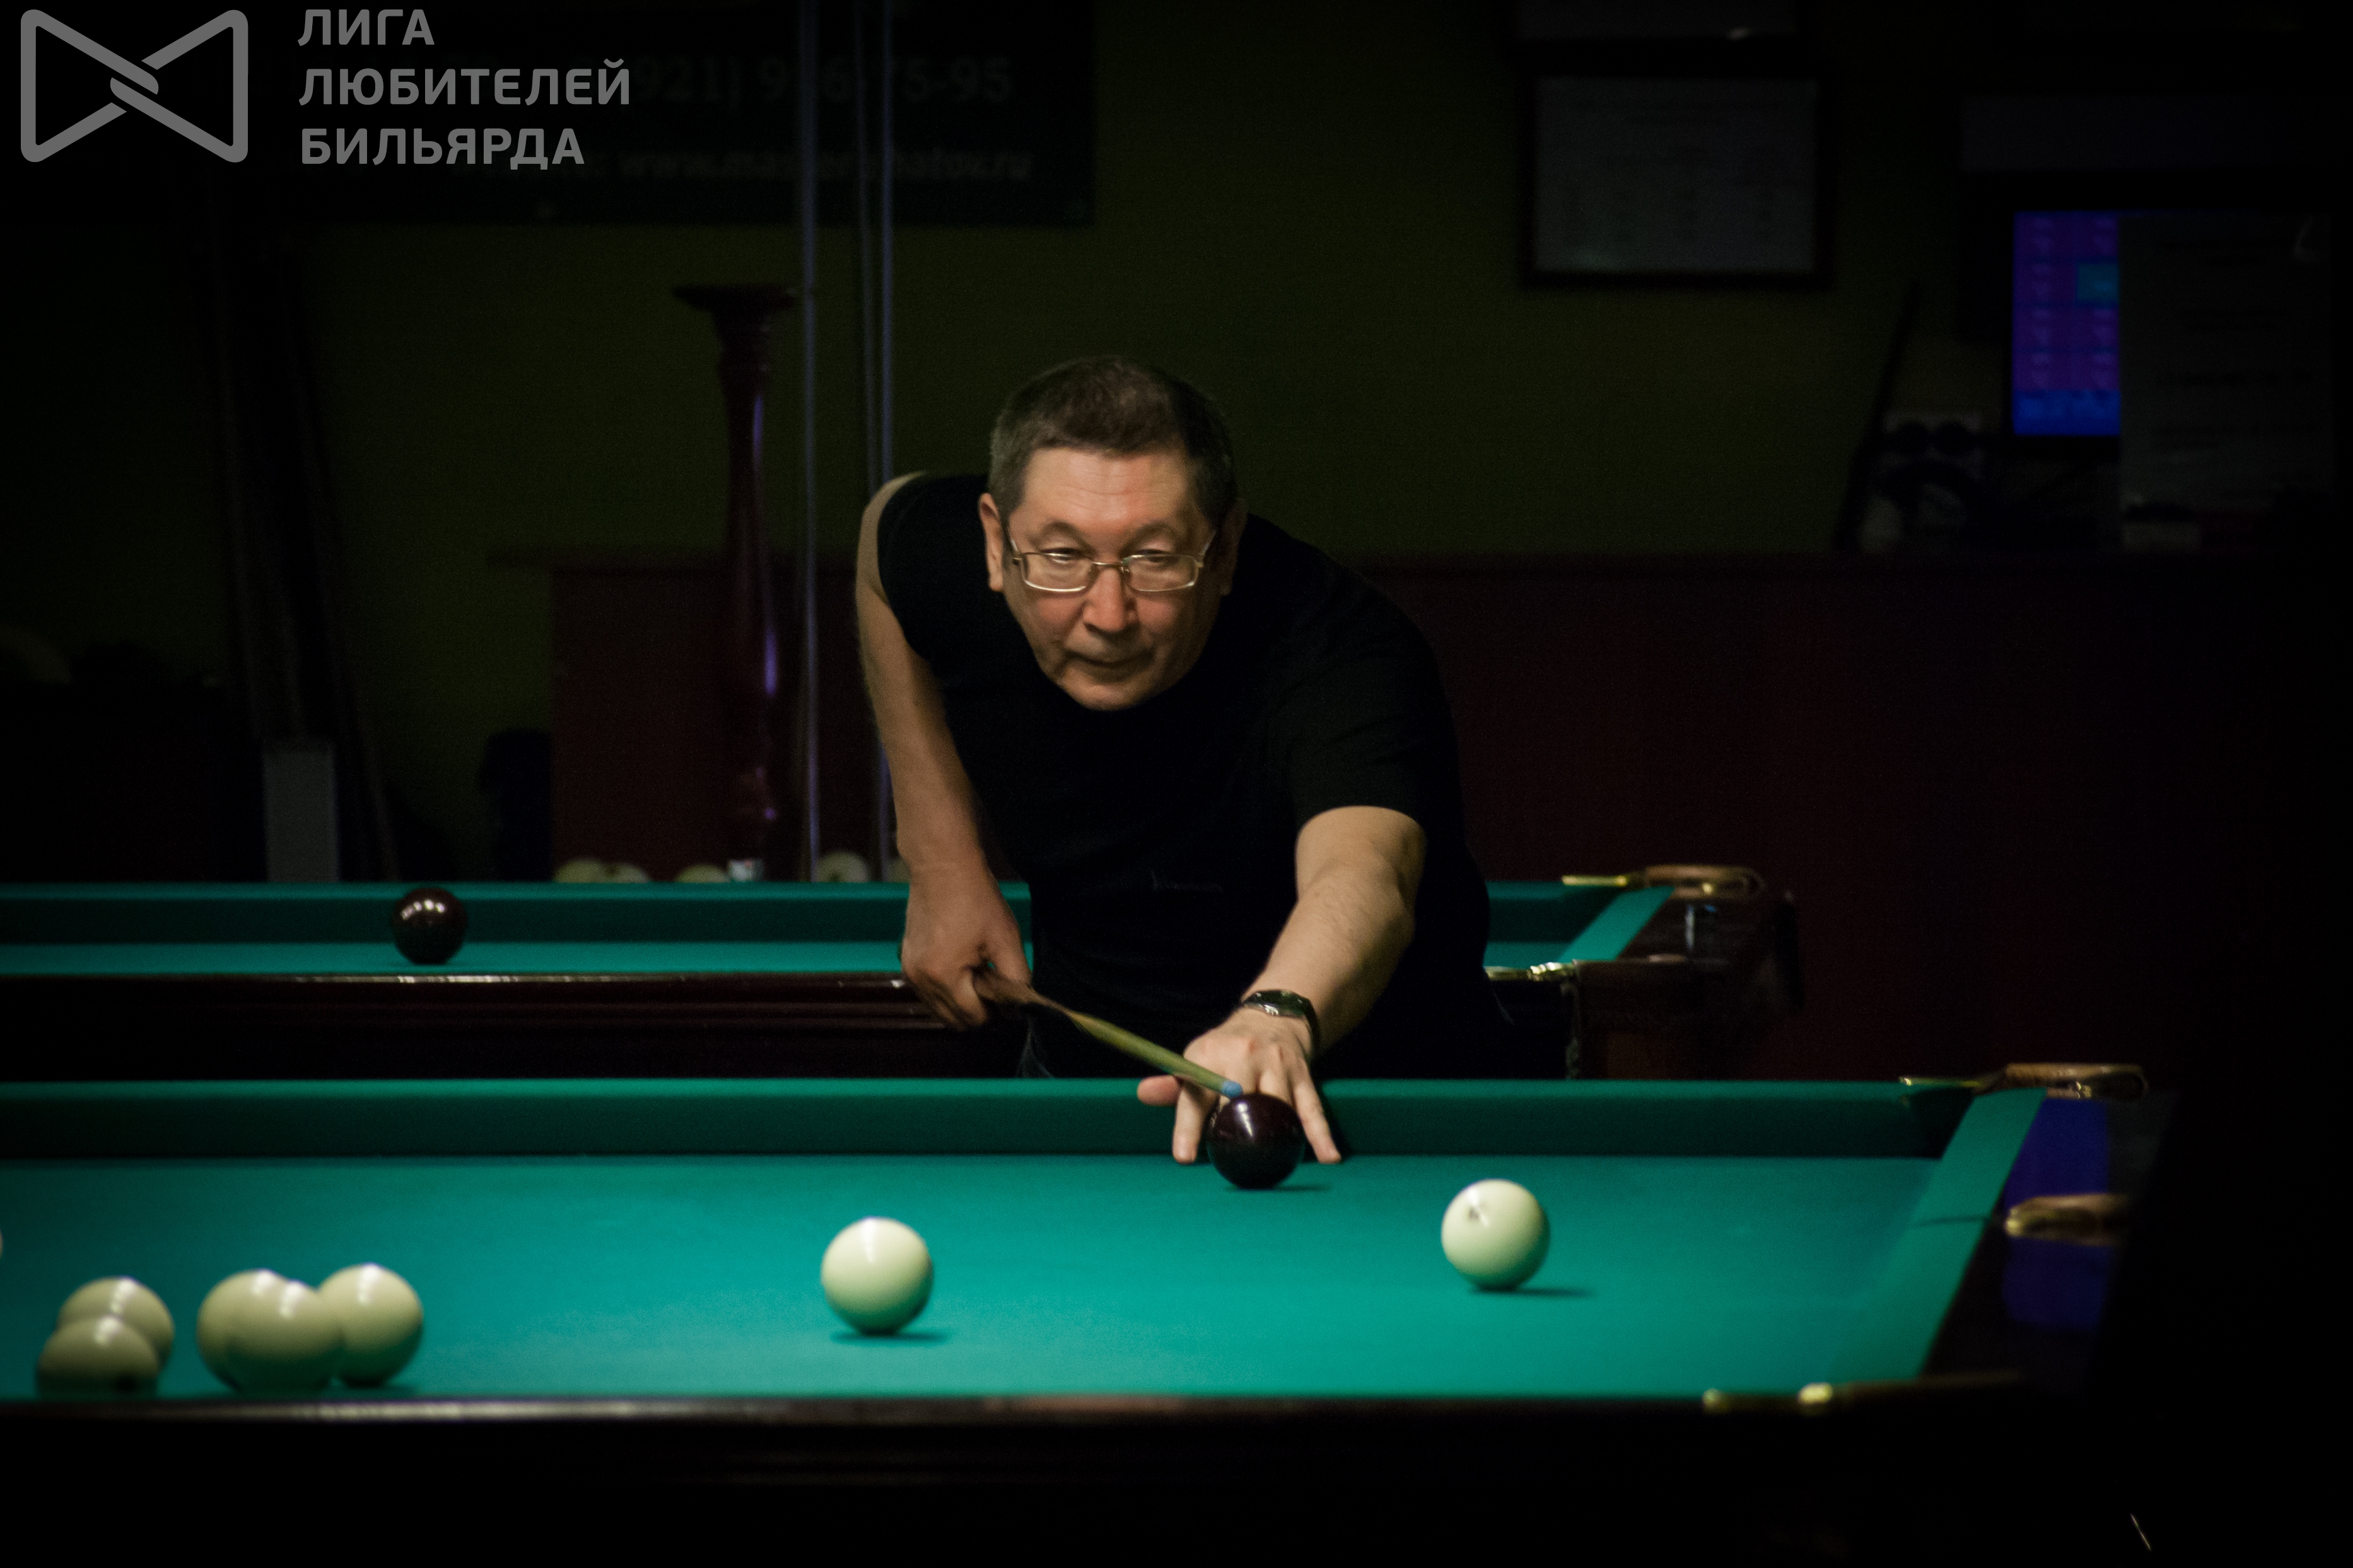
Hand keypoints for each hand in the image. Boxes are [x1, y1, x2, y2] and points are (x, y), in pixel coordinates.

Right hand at [899, 869, 1027, 1028]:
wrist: (943, 867)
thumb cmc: (975, 899)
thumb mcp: (1006, 940)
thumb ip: (1016, 979)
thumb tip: (1019, 1008)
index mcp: (943, 976)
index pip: (974, 1019)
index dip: (996, 1012)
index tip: (1006, 993)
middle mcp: (920, 979)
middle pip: (954, 1021)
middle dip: (978, 1011)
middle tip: (993, 982)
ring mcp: (910, 971)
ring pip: (939, 1010)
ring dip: (961, 1002)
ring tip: (978, 971)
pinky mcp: (906, 962)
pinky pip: (928, 993)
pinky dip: (946, 990)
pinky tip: (962, 966)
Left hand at [1136, 1008, 1340, 1165]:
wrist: (1272, 1017)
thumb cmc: (1226, 1050)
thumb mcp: (1197, 1058)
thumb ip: (1172, 1085)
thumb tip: (1141, 1094)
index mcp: (1209, 1054)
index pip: (1195, 1094)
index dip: (1188, 1128)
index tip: (1184, 1158)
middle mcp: (1243, 1056)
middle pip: (1237, 1099)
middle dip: (1233, 1131)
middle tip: (1232, 1165)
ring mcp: (1276, 1066)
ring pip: (1276, 1106)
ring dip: (1275, 1137)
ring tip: (1274, 1167)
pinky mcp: (1302, 1076)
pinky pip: (1313, 1109)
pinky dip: (1321, 1136)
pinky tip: (1329, 1158)